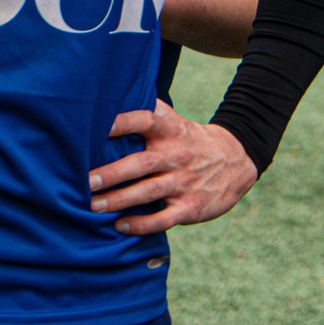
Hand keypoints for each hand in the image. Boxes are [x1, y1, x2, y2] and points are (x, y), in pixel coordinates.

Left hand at [89, 103, 257, 233]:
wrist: (238, 160)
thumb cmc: (192, 141)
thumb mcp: (177, 123)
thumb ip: (150, 114)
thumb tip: (112, 98)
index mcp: (172, 131)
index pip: (147, 120)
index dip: (123, 122)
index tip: (99, 127)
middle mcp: (177, 155)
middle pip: (141, 162)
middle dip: (112, 173)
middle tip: (86, 181)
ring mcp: (185, 182)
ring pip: (148, 192)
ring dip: (120, 200)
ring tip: (93, 206)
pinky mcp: (191, 207)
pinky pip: (163, 219)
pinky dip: (141, 224)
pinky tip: (120, 226)